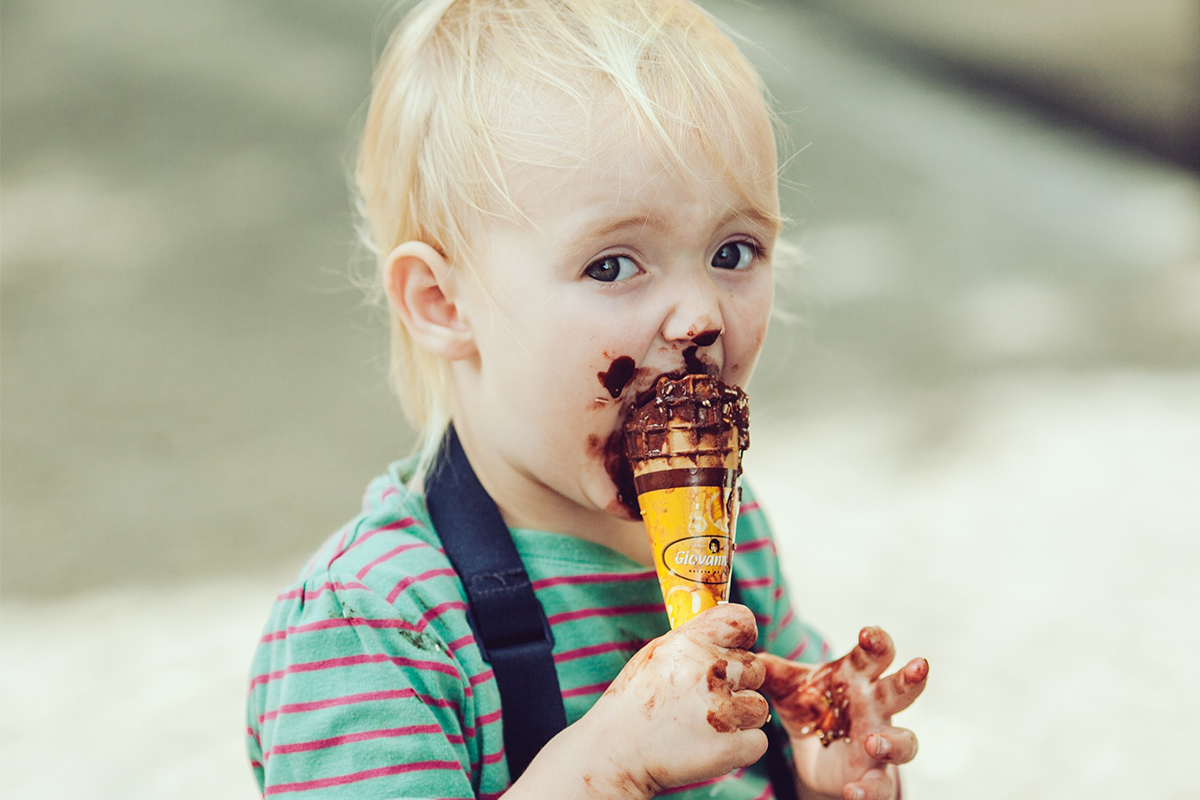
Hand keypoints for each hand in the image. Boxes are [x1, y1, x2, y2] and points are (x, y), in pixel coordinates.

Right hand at [580, 604, 770, 796]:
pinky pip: (758, 741)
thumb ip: (695, 640)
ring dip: (740, 719)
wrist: (615, 752)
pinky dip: (740, 748)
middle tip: (705, 700)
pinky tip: (709, 745)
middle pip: (756, 669)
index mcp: (688, 642)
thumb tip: (731, 631)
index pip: (740, 620)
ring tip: (704, 725)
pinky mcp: (730, 746)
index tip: (735, 650)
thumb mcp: (657, 655)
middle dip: (738, 684)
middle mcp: (707, 671)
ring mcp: (720, 710)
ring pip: (759, 707)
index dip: (744, 636)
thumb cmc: (636, 703)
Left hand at [758, 627, 927, 799]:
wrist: (813, 751)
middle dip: (912, 678)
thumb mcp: (788, 687)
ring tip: (873, 741)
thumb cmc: (811, 706)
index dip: (876, 642)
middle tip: (919, 665)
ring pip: (905, 741)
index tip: (867, 633)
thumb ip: (772, 671)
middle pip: (901, 690)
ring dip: (895, 741)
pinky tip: (853, 792)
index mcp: (858, 677)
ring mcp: (880, 741)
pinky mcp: (874, 775)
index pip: (874, 654)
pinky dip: (870, 791)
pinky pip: (881, 785)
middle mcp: (876, 707)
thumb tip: (750, 656)